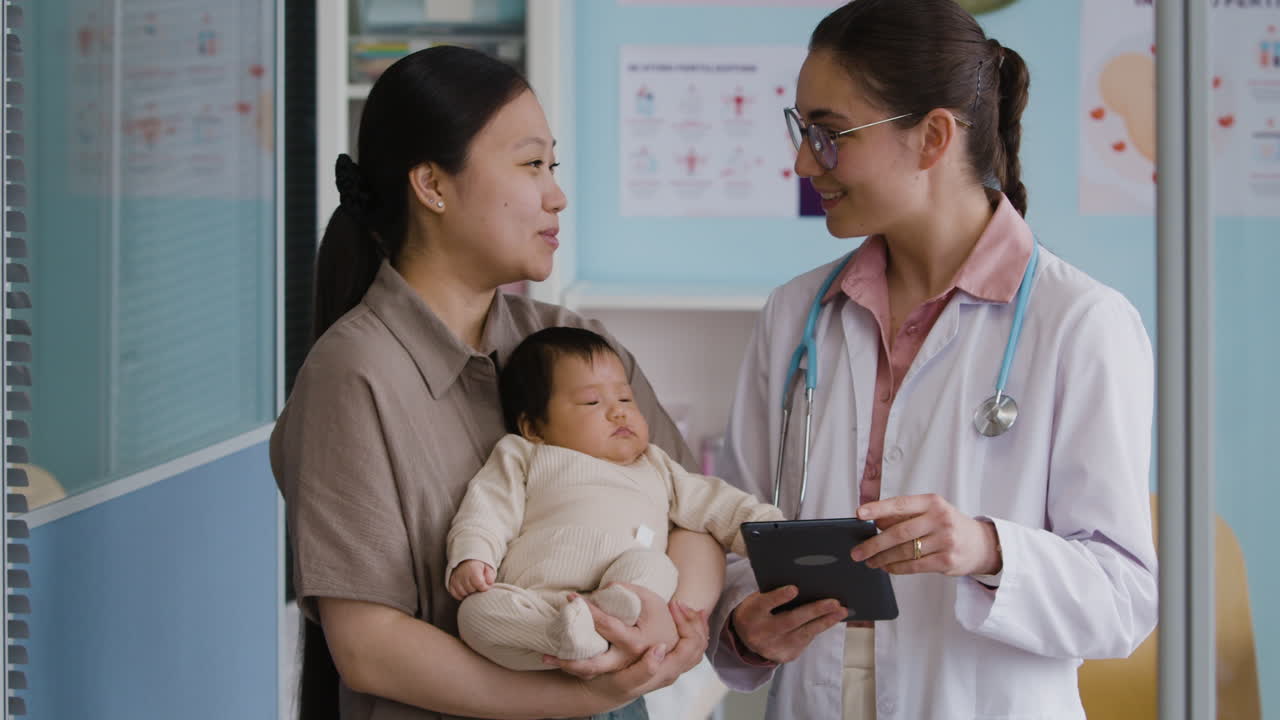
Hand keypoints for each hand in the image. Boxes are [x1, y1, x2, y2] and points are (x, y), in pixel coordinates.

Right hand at [446, 560, 494, 600]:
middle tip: (478, 584)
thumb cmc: (479, 567)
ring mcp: (455, 579)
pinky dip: (461, 594)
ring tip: (472, 586)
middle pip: (471, 590)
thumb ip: (490, 576)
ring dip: (469, 592)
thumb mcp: (488, 568)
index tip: (486, 585)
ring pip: (463, 594)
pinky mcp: (450, 583)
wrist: (467, 561)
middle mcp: (462, 574)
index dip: (485, 587)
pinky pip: (456, 595)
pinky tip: (466, 589)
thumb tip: (488, 584)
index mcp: (472, 569)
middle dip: (476, 589)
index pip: (479, 584)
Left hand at [545, 583, 678, 678]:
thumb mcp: (649, 599)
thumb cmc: (659, 617)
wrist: (670, 641)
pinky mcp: (613, 670)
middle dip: (568, 657)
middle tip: (548, 644)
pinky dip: (573, 666)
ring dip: (566, 665)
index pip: (607, 626)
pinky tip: (557, 656)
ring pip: (589, 671)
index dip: (589, 610)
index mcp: (635, 642)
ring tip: (546, 656)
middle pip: (592, 663)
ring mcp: (619, 668)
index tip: (571, 597)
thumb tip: (603, 589)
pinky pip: (590, 673)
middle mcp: (625, 660)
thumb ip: (628, 590)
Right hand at [579, 599, 709, 703]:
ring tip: (683, 606)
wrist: (603, 692)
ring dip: (693, 624)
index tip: (671, 604)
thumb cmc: (611, 683)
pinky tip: (687, 616)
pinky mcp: (666, 663)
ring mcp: (672, 668)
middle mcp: (674, 671)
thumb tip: (661, 649)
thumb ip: (643, 670)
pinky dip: (692, 629)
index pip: (690, 644)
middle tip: (677, 602)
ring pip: (696, 645)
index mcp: (667, 672)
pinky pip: (690, 645)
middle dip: (691, 620)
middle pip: (697, 643)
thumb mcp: (624, 681)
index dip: (685, 622)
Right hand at [729, 586, 845, 663]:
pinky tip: (830, 620)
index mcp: (751, 614)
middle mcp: (760, 633)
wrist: (746, 636)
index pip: (764, 604)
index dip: (779, 597)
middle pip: (790, 621)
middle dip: (814, 611)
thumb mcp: (758, 599)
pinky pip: (805, 641)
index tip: (795, 589)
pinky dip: (818, 629)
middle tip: (834, 602)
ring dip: (825, 622)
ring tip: (841, 611)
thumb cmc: (758, 609)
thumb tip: (806, 586)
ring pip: (803, 634)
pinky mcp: (784, 656)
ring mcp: (773, 647)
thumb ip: (774, 593)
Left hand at [851, 493, 1001, 576]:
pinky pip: (914, 566)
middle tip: (857, 552)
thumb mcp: (930, 512)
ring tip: (870, 561)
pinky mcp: (947, 561)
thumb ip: (904, 515)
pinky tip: (887, 568)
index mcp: (933, 502)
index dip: (878, 509)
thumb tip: (874, 521)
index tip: (859, 514)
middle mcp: (940, 519)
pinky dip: (897, 568)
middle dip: (874, 544)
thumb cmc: (948, 525)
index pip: (900, 504)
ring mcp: (945, 541)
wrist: (981, 545)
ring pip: (905, 552)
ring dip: (883, 558)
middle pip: (900, 532)